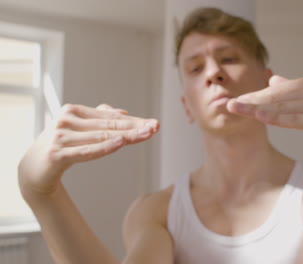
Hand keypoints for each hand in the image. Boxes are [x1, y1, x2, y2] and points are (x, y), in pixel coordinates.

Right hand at [18, 103, 158, 197]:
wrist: (33, 167)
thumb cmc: (60, 145)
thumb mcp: (79, 129)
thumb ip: (98, 119)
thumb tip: (122, 112)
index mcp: (74, 111)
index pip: (111, 118)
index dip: (134, 121)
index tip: (154, 124)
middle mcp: (67, 120)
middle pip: (109, 126)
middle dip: (135, 127)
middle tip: (155, 128)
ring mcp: (62, 137)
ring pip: (102, 137)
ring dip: (126, 136)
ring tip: (145, 134)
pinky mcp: (58, 154)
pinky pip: (87, 151)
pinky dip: (105, 147)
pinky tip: (121, 143)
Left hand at [227, 75, 302, 161]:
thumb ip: (296, 91)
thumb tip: (273, 80)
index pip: (279, 89)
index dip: (256, 96)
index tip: (237, 101)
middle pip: (278, 96)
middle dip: (252, 101)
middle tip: (229, 105)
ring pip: (285, 106)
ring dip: (259, 110)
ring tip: (238, 111)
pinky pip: (299, 118)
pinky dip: (279, 118)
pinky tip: (261, 118)